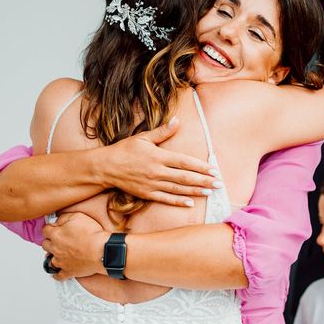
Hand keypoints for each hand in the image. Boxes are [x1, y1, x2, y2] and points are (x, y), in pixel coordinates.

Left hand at [41, 212, 109, 280]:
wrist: (102, 251)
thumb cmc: (92, 234)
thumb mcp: (78, 216)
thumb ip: (64, 217)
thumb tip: (57, 220)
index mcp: (56, 235)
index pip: (45, 230)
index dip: (49, 228)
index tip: (53, 228)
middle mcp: (55, 249)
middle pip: (45, 245)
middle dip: (50, 241)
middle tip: (56, 240)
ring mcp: (61, 261)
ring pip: (49, 260)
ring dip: (53, 256)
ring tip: (58, 254)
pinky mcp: (68, 271)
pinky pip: (57, 276)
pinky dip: (57, 274)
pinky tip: (58, 271)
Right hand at [99, 117, 220, 206]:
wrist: (105, 167)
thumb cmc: (124, 150)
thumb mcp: (143, 137)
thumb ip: (162, 131)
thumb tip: (177, 120)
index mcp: (158, 156)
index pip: (184, 162)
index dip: (200, 166)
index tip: (213, 169)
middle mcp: (157, 171)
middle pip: (185, 178)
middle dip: (204, 181)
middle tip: (219, 184)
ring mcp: (152, 184)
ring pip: (178, 189)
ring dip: (195, 191)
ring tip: (210, 193)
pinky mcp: (146, 194)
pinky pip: (165, 199)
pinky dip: (178, 201)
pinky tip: (190, 203)